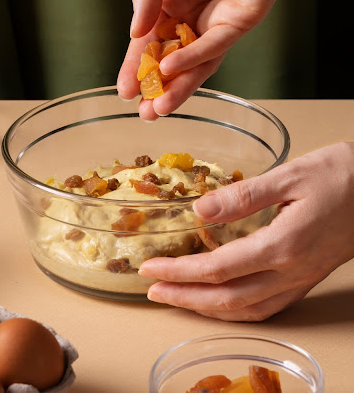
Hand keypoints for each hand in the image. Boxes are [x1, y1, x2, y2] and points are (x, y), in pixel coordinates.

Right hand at [118, 0, 293, 119]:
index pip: (149, 46)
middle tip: (143, 112)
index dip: (136, 69)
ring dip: (178, 88)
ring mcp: (217, 24)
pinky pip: (216, 44)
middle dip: (157, 89)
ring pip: (196, 64)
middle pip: (172, 62)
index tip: (124, 91)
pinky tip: (172, 68)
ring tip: (159, 108)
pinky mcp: (242, 21)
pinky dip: (194, 57)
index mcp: (170, 7)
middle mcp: (193, 20)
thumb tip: (134, 32)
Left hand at [139, 142, 353, 320]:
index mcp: (283, 245)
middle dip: (184, 297)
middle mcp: (290, 271)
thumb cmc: (342, 175)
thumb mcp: (290, 175)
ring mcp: (300, 280)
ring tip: (176, 300)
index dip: (179, 272)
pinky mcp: (305, 279)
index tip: (150, 268)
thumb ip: (243, 195)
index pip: (217, 268)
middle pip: (227, 297)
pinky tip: (218, 303)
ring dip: (206, 309)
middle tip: (152, 291)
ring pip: (247, 310)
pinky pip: (267, 308)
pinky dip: (236, 311)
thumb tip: (200, 210)